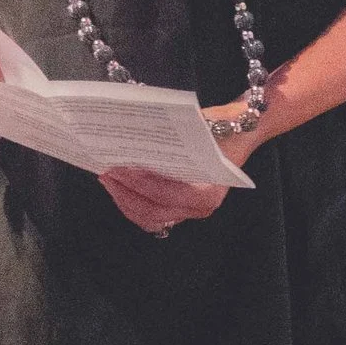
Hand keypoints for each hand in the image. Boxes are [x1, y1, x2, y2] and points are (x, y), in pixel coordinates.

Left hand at [97, 99, 269, 238]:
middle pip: (153, 211)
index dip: (141, 184)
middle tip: (106, 172)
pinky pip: (151, 215)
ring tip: (108, 179)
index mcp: (208, 191)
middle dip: (125, 192)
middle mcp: (201, 208)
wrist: (239, 133)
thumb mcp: (203, 127)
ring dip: (125, 200)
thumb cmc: (223, 128)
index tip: (120, 168)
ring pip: (149, 217)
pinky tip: (119, 187)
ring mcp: (189, 212)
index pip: (167, 194)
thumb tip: (137, 136)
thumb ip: (176, 136)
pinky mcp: (179, 209)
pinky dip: (132, 203)